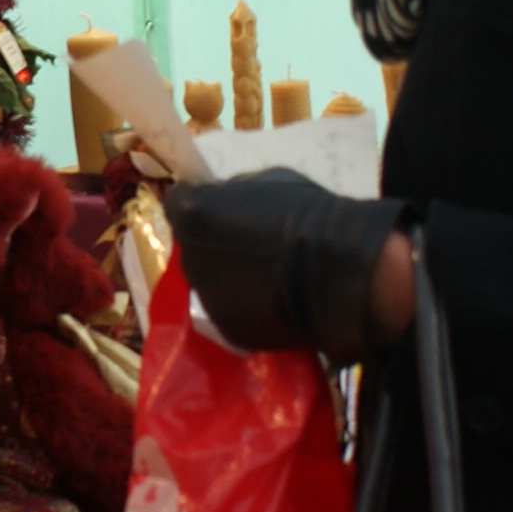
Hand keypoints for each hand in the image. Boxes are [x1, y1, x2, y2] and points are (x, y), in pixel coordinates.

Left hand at [163, 173, 404, 362]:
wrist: (335, 272)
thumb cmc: (306, 215)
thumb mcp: (267, 181)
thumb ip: (236, 193)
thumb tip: (228, 199)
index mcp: (193, 214)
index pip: (177, 204)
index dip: (198, 205)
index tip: (218, 209)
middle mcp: (189, 258)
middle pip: (193, 248)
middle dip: (213, 245)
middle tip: (249, 246)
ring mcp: (206, 297)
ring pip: (209, 284)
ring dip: (228, 279)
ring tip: (265, 278)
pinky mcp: (227, 329)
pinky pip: (231, 312)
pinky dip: (246, 307)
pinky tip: (274, 302)